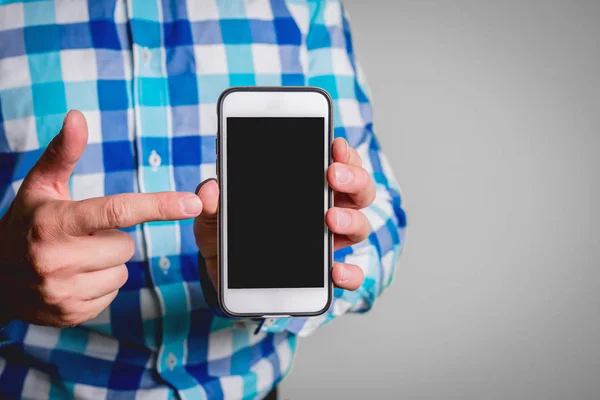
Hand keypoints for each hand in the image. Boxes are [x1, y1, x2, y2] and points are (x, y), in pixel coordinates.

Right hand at [0, 111, 202, 326]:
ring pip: (122, 272)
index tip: (192, 203)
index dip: (158, 205)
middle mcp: (56, 259)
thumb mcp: (40, 186)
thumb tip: (78, 116)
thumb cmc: (26, 223)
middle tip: (82, 237)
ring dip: (107, 263)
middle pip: (125, 246)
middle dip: (111, 239)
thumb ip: (64, 152)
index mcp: (54, 222)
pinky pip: (113, 293)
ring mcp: (62, 291)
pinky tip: (74, 277)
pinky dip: (100, 283)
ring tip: (76, 257)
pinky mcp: (70, 314)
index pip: (117, 210)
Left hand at [194, 138, 374, 290]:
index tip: (335, 144)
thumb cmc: (226, 234)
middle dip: (353, 178)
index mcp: (306, 188)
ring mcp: (328, 243)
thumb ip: (210, 201)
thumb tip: (209, 189)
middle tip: (332, 175)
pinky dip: (350, 273)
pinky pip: (351, 275)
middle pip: (359, 189)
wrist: (223, 273)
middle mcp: (325, 211)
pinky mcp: (324, 274)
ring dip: (352, 219)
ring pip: (361, 225)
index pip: (337, 162)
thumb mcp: (213, 214)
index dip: (343, 152)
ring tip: (330, 218)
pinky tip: (335, 271)